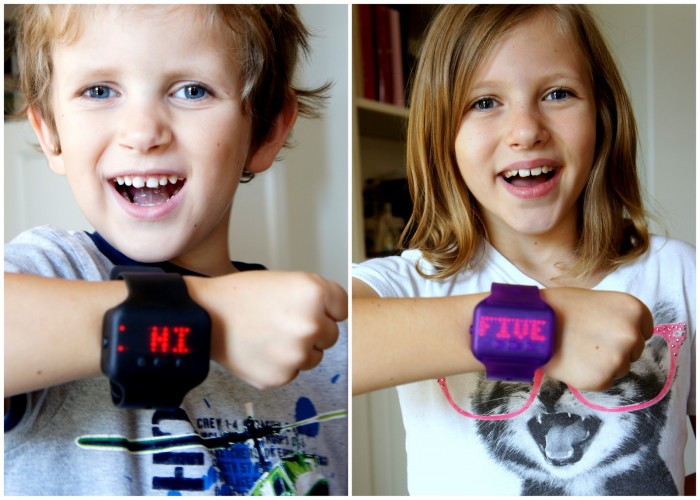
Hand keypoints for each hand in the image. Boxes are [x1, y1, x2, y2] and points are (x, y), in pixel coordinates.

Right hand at [193, 271, 346, 389]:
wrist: (205, 316)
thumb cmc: (243, 296)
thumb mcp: (288, 280)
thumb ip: (319, 298)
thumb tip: (340, 320)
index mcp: (315, 293)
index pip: (342, 309)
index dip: (325, 307)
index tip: (305, 306)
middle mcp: (311, 324)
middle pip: (331, 335)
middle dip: (313, 330)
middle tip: (282, 321)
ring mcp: (297, 354)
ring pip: (314, 357)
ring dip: (299, 350)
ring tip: (270, 334)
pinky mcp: (282, 376)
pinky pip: (294, 372)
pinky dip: (281, 365)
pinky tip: (261, 349)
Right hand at [542, 288, 652, 390]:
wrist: (532, 325)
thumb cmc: (558, 307)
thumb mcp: (595, 300)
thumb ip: (615, 316)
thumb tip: (622, 333)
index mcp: (633, 309)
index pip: (644, 329)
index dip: (623, 331)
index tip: (604, 331)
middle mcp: (632, 335)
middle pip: (634, 350)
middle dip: (615, 349)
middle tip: (587, 342)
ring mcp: (619, 359)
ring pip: (620, 368)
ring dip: (603, 364)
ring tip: (577, 351)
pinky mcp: (602, 379)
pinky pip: (604, 381)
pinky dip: (590, 376)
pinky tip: (573, 363)